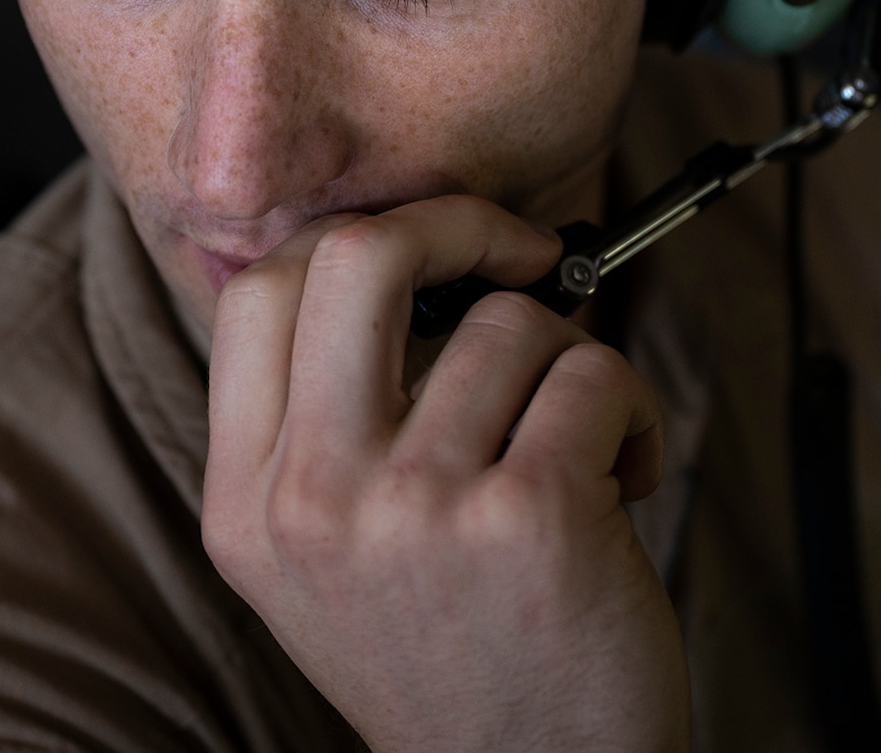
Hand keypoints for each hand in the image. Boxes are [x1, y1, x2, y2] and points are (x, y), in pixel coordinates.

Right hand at [203, 196, 687, 752]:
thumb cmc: (445, 655)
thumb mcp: (322, 556)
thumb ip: (323, 424)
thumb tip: (406, 259)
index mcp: (248, 504)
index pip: (257, 292)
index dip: (353, 236)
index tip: (426, 250)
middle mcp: (314, 502)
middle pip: (360, 257)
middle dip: (460, 225)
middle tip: (515, 255)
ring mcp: (418, 507)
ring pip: (509, 322)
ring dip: (567, 366)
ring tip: (571, 448)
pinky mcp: (530, 517)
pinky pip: (595, 373)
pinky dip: (632, 413)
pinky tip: (618, 482)